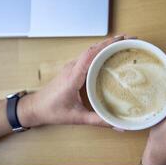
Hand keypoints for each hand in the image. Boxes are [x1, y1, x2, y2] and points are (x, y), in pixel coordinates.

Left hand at [18, 35, 134, 127]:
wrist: (35, 107)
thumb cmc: (52, 111)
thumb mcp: (77, 118)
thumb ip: (98, 121)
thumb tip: (118, 125)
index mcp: (72, 77)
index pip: (90, 55)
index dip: (106, 45)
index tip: (122, 40)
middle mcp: (72, 68)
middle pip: (93, 49)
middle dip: (111, 42)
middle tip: (130, 39)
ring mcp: (71, 67)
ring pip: (90, 51)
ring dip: (106, 45)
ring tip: (123, 44)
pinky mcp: (72, 69)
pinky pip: (87, 57)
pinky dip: (100, 52)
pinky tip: (109, 55)